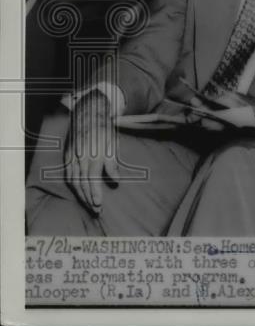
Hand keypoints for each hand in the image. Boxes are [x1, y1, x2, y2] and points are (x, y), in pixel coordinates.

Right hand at [64, 89, 119, 214]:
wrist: (88, 115)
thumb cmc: (104, 130)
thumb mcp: (113, 144)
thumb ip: (113, 164)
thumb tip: (116, 181)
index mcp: (93, 156)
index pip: (93, 180)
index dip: (95, 194)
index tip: (99, 205)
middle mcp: (80, 159)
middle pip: (83, 184)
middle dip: (89, 199)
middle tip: (96, 211)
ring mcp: (72, 158)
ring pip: (74, 182)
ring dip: (81, 195)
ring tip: (89, 205)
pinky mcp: (67, 157)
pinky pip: (69, 175)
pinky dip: (74, 186)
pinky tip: (79, 192)